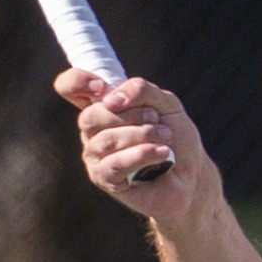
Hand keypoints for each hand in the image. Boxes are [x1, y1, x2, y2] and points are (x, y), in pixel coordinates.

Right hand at [54, 69, 208, 218]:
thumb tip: (112, 99)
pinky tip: (162, 153)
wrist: (192, 174)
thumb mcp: (166, 103)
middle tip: (155, 119)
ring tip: (166, 138)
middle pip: (90, 116)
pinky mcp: (105, 179)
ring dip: (142, 135)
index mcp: (103, 107)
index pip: (69, 87)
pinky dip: (142, 154)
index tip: (102, 87)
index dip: (78, 81)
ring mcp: (95, 156)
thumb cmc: (176, 138)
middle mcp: (93, 131)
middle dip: (129, 115)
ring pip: (106, 140)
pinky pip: (115, 163)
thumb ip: (141, 90)